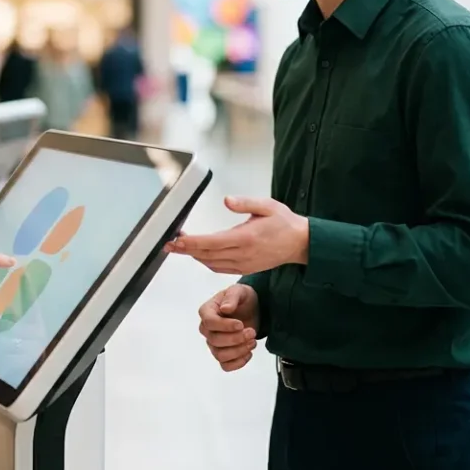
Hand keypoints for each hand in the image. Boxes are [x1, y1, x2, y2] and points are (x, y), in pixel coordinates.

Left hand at [164, 196, 308, 274]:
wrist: (300, 243)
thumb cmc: (284, 223)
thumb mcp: (267, 206)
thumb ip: (245, 203)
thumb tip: (227, 200)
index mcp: (246, 238)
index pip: (212, 243)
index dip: (191, 243)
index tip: (177, 239)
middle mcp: (243, 254)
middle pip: (206, 255)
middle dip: (185, 250)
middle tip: (168, 243)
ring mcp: (244, 264)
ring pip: (211, 264)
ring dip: (194, 256)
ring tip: (179, 247)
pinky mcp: (245, 269)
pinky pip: (219, 268)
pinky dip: (206, 262)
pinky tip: (198, 254)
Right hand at [198, 284, 259, 371]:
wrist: (252, 309)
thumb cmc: (242, 299)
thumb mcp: (240, 291)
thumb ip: (232, 297)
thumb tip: (225, 308)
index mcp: (207, 311)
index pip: (209, 322)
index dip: (225, 326)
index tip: (241, 324)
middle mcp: (207, 329)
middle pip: (214, 340)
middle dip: (236, 338)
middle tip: (252, 332)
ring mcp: (214, 343)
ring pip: (220, 355)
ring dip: (239, 351)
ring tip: (252, 341)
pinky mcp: (223, 354)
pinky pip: (225, 365)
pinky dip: (238, 362)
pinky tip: (249, 353)